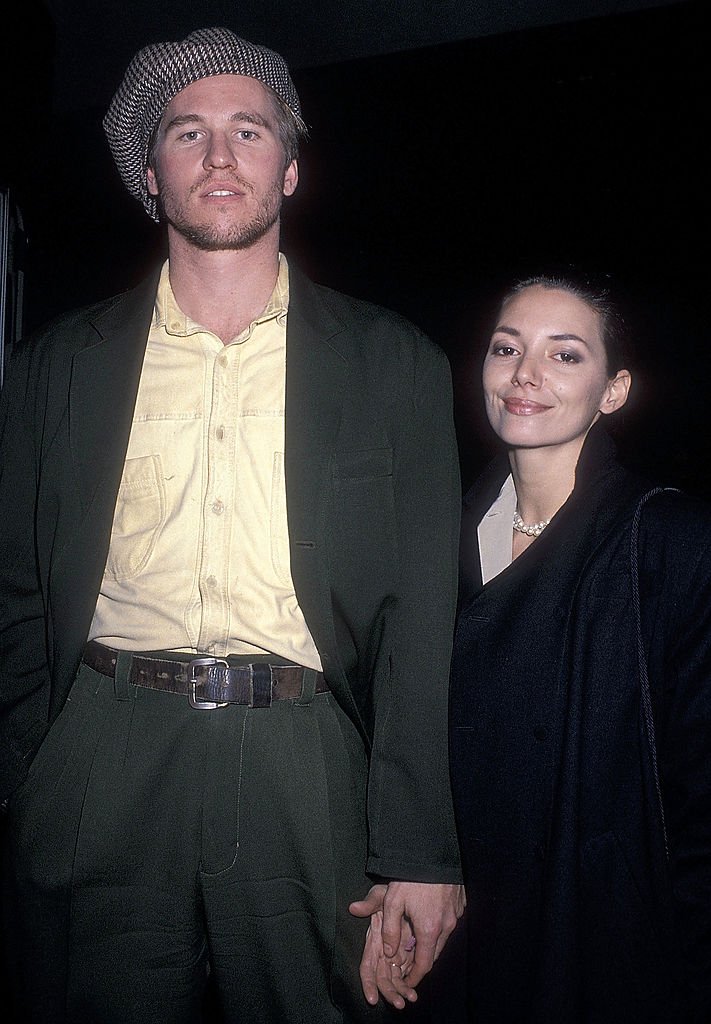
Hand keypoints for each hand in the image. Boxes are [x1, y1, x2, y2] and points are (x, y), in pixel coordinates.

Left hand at [349, 881, 464, 1008]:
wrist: (432, 851)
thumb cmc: (411, 876)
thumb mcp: (392, 901)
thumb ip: (388, 930)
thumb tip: (388, 952)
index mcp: (430, 929)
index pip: (424, 964)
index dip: (415, 976)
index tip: (408, 982)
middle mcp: (447, 925)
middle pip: (435, 953)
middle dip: (422, 961)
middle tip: (409, 964)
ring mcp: (456, 914)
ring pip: (443, 937)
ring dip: (431, 943)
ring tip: (417, 942)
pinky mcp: (460, 903)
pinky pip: (449, 922)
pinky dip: (439, 926)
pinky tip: (428, 918)